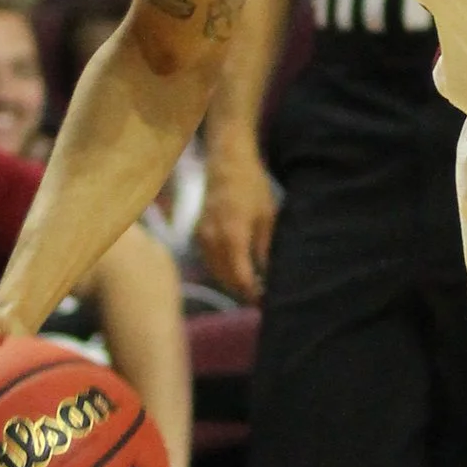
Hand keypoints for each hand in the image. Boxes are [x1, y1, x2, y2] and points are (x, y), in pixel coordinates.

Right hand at [195, 140, 280, 298]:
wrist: (227, 164)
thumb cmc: (252, 188)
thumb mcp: (267, 219)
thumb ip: (265, 250)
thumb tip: (268, 277)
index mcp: (233, 238)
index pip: (241, 278)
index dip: (253, 294)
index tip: (266, 301)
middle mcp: (213, 241)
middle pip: (226, 279)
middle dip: (243, 291)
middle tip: (260, 298)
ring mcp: (202, 237)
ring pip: (216, 272)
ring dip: (231, 282)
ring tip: (251, 286)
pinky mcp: (198, 233)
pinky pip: (209, 260)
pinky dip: (222, 269)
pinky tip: (236, 269)